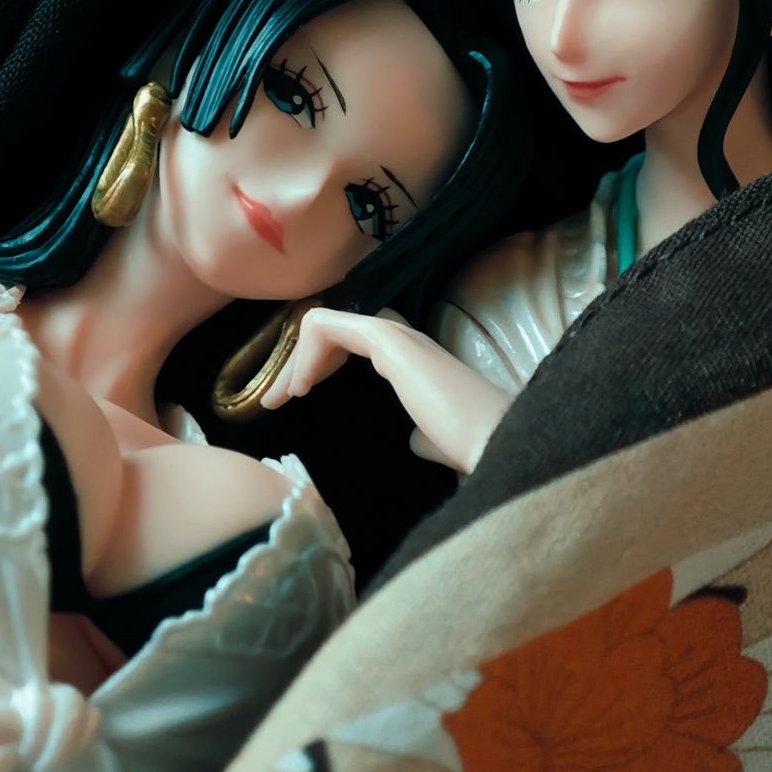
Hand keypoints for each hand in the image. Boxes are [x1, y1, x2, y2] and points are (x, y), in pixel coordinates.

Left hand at [260, 306, 512, 474]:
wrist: (498, 444)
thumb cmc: (475, 448)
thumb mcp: (438, 440)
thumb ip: (425, 435)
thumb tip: (417, 441)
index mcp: (412, 361)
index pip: (352, 341)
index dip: (317, 364)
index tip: (294, 397)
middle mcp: (404, 341)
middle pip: (332, 330)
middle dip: (296, 361)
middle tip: (272, 399)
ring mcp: (398, 337)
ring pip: (325, 323)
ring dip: (295, 358)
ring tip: (283, 395)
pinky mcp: (390, 341)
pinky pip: (329, 326)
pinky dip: (307, 354)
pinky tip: (303, 388)